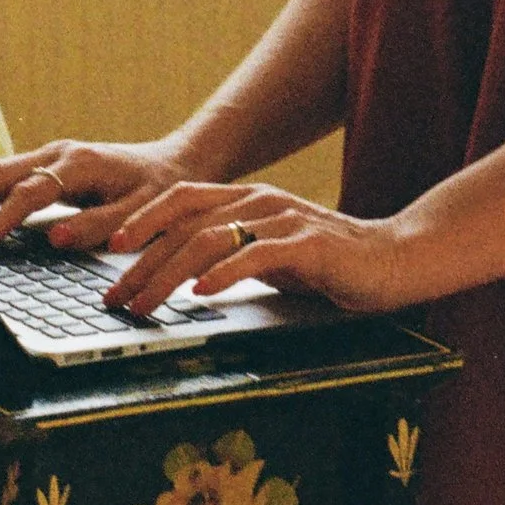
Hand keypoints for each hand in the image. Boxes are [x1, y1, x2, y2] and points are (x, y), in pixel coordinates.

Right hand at [0, 136, 186, 252]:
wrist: (174, 163)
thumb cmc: (160, 191)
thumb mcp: (142, 212)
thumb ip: (100, 225)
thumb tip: (56, 240)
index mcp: (79, 163)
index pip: (29, 193)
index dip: (0, 221)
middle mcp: (56, 152)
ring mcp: (45, 154)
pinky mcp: (40, 163)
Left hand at [96, 179, 424, 319]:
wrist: (395, 260)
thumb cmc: (330, 264)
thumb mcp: (270, 258)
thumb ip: (232, 257)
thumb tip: (182, 279)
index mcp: (247, 199)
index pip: (180, 200)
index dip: (141, 220)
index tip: (109, 251)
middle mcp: (259, 201)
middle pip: (183, 223)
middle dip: (141, 262)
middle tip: (115, 296)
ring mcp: (283, 219)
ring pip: (208, 239)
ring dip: (167, 275)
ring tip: (145, 304)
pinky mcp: (308, 243)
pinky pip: (255, 255)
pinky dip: (223, 273)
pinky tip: (201, 294)